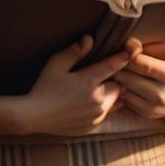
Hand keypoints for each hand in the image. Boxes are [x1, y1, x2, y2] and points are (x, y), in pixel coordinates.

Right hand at [18, 34, 142, 137]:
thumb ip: (75, 51)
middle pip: (119, 85)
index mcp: (89, 82)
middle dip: (115, 79)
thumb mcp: (56, 64)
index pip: (114, 66)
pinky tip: (92, 103)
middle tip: (107, 73)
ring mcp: (96, 116)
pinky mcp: (93, 127)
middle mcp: (97, 100)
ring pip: (116, 102)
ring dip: (113, 94)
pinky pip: (107, 115)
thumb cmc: (44, 87)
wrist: (34, 116)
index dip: (123, 58)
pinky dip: (105, 108)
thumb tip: (89, 38)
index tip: (130, 51)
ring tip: (101, 88)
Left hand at [109, 39, 164, 121]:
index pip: (141, 64)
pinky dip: (120, 91)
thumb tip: (130, 44)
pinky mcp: (145, 113)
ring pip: (123, 89)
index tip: (122, 51)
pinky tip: (122, 84)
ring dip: (117, 80)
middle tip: (113, 61)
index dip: (127, 56)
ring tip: (116, 72)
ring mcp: (153, 106)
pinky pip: (124, 100)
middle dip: (118, 68)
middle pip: (128, 78)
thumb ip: (153, 48)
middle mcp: (162, 93)